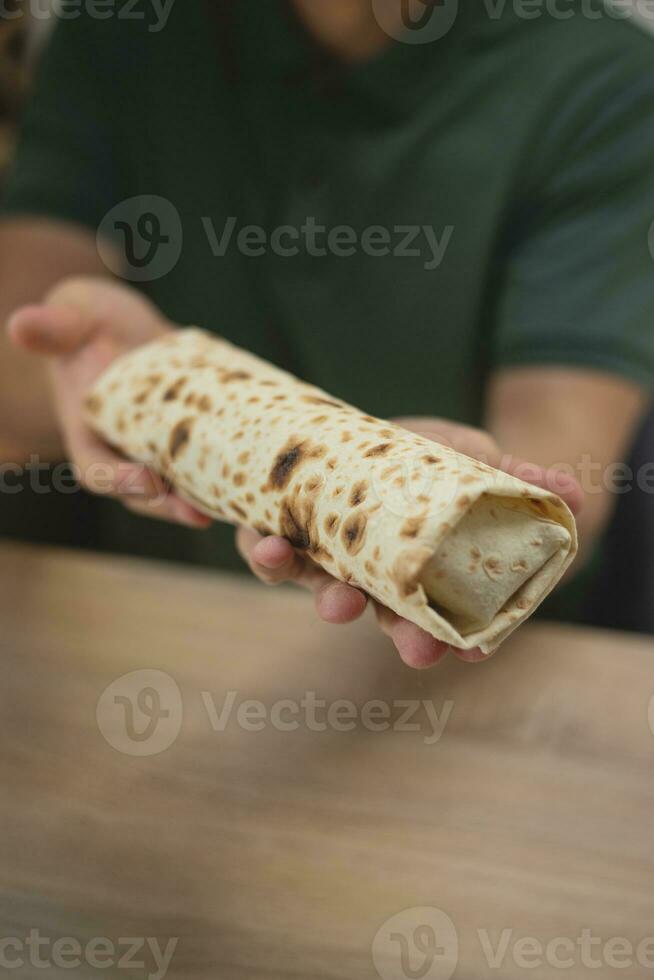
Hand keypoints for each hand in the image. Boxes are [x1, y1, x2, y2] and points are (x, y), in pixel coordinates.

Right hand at [7, 276, 209, 526]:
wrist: (124, 328)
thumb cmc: (89, 321)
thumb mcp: (72, 317)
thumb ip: (53, 327)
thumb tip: (21, 324)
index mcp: (87, 433)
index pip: (97, 469)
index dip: (119, 481)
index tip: (148, 482)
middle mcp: (123, 451)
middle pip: (144, 494)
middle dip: (169, 506)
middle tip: (197, 514)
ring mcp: (158, 452)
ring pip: (179, 488)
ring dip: (203, 501)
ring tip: (232, 509)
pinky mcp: (191, 444)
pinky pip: (208, 466)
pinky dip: (229, 476)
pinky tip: (258, 480)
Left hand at [237, 417, 583, 669]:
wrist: (373, 436)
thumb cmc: (436, 460)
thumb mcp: (477, 462)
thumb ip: (516, 480)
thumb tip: (571, 493)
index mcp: (414, 570)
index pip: (432, 615)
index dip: (448, 639)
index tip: (468, 652)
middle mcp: (366, 572)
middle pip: (378, 612)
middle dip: (395, 630)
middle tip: (416, 647)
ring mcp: (320, 552)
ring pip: (313, 585)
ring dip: (317, 592)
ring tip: (327, 592)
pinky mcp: (279, 523)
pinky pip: (261, 544)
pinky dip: (259, 549)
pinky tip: (261, 543)